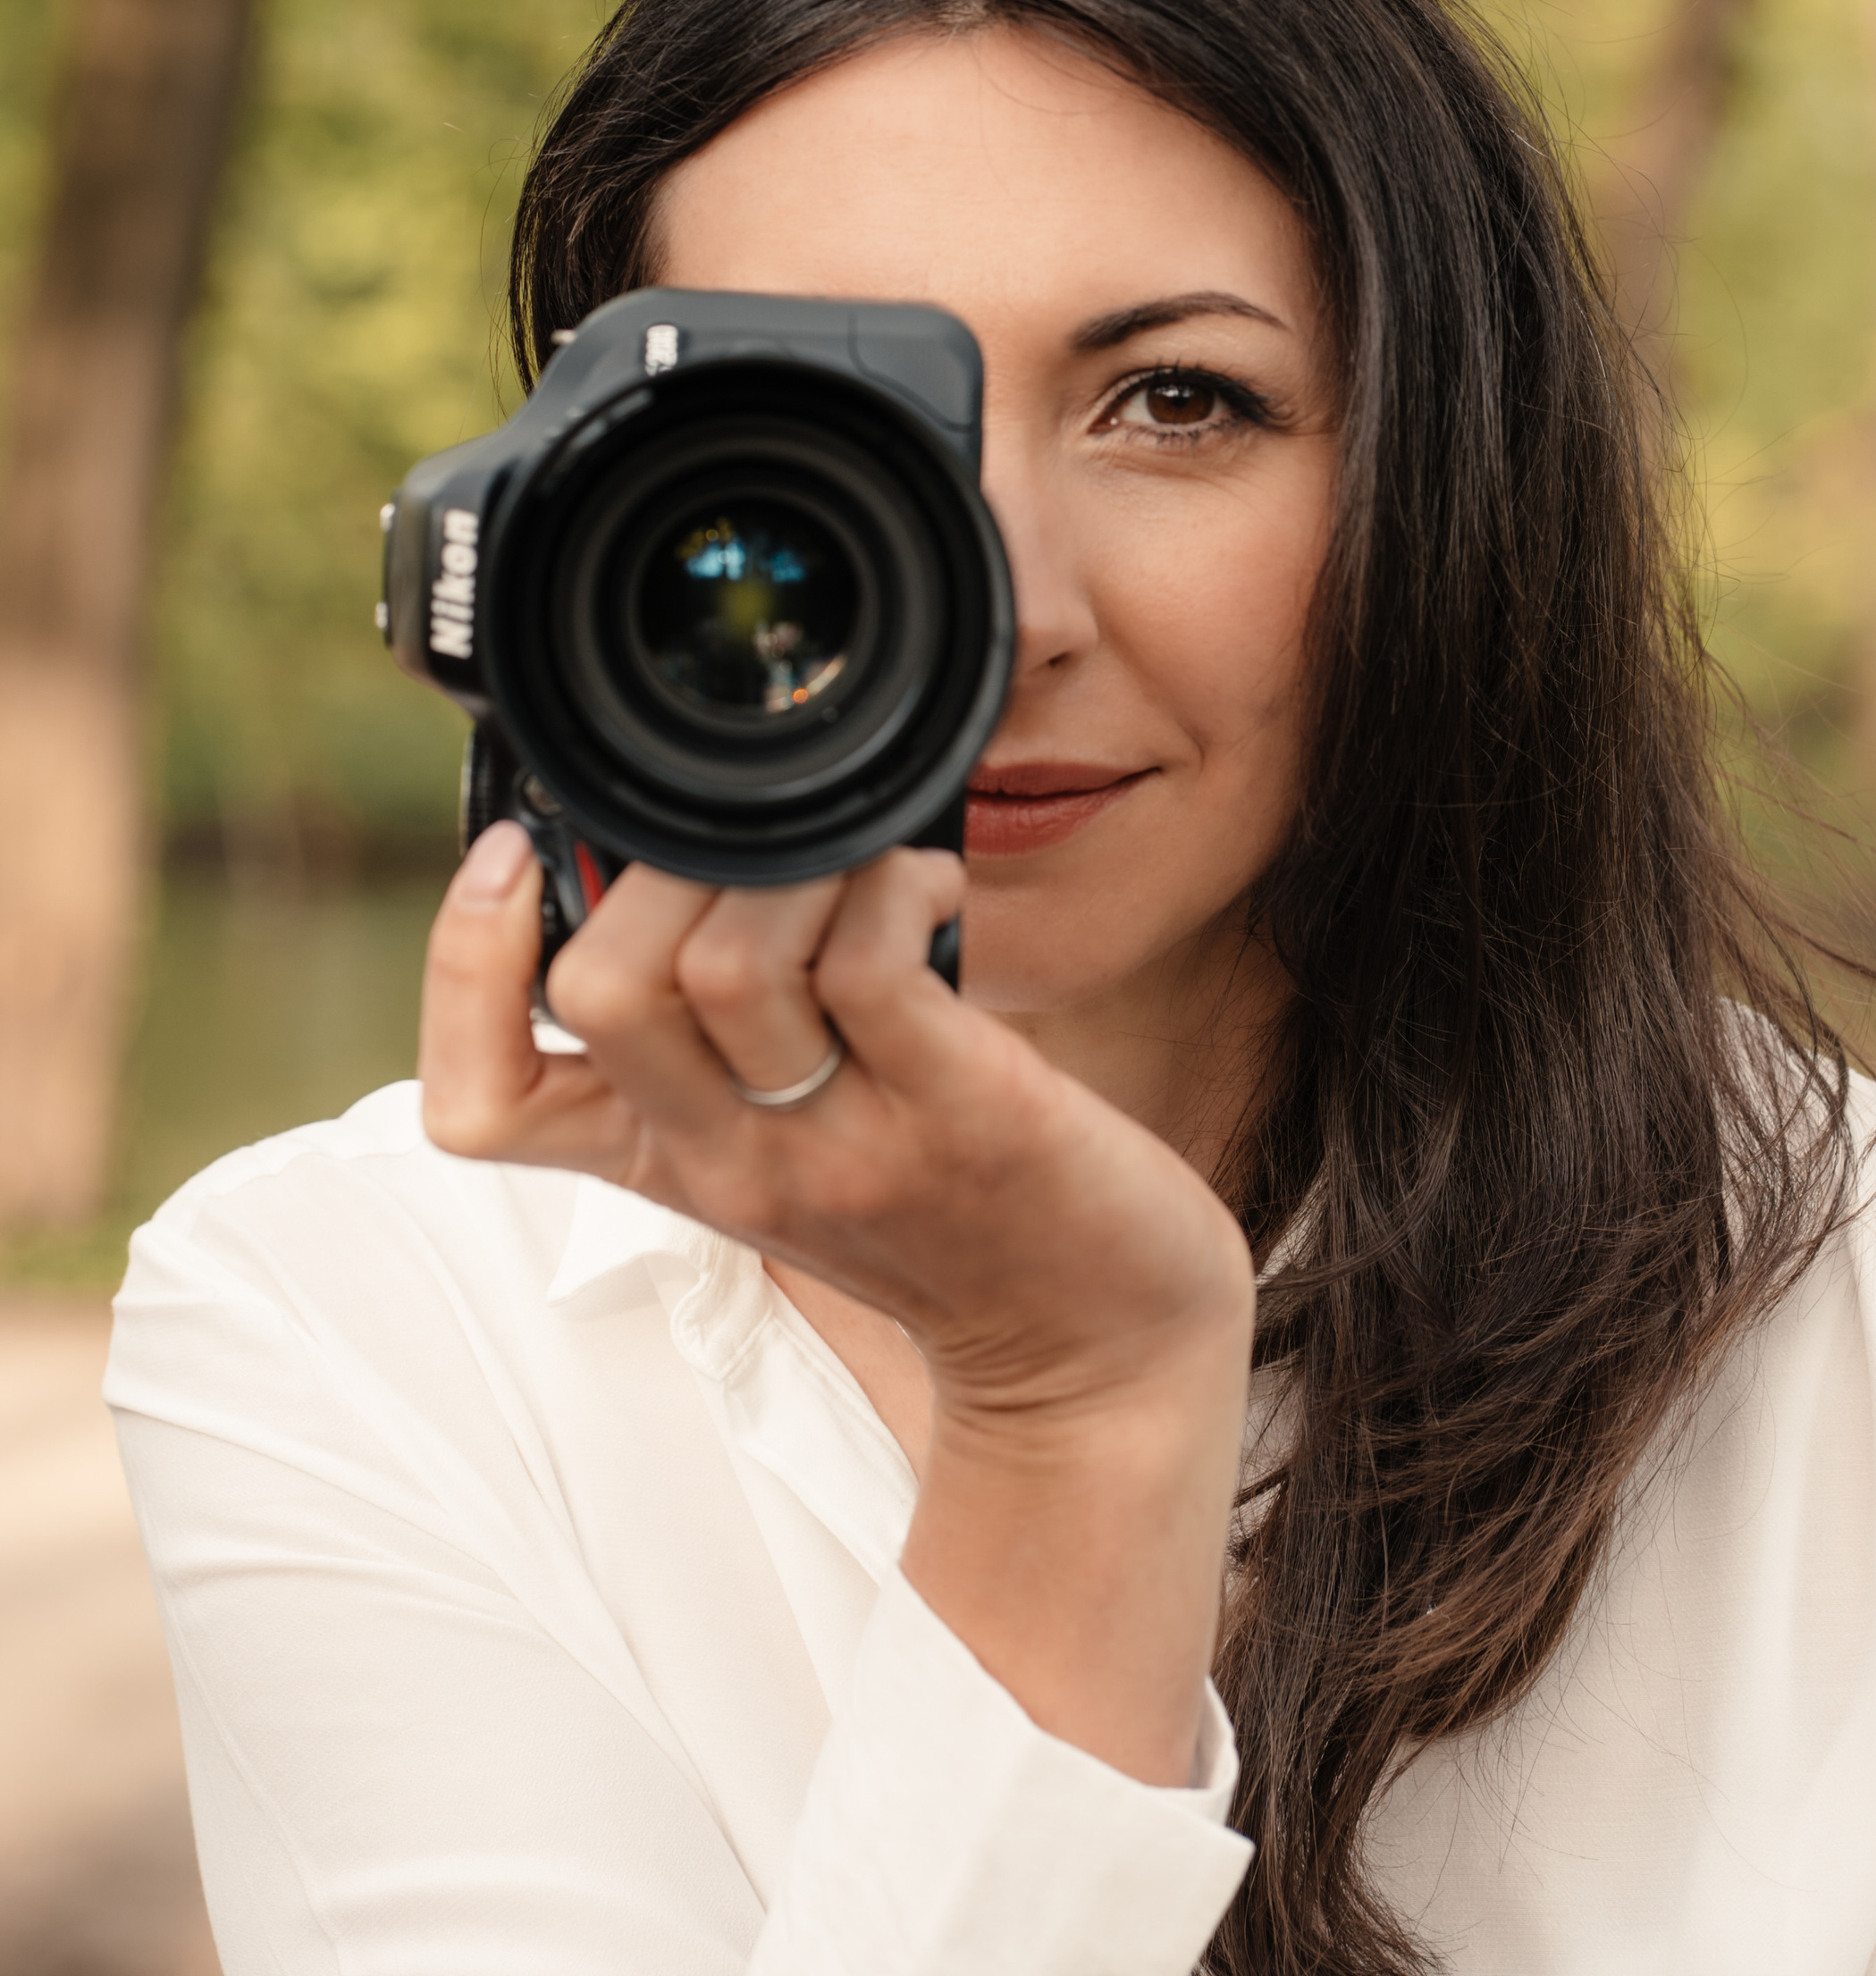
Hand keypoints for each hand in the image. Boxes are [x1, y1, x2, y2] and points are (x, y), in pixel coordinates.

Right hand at [418, 820, 1255, 1780]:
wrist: (1093, 1354)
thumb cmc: (948, 1215)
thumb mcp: (794, 1143)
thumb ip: (725, 1040)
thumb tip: (690, 860)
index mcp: (672, 1162)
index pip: (475, 1102)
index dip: (456, 964)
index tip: (512, 854)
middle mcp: (733, 1165)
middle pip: (598, 989)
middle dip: (657, 865)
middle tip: (749, 847)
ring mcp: (840, 1147)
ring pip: (727, 962)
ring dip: (791, 861)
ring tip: (860, 862)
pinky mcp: (956, 1115)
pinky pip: (871, 960)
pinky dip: (891, 883)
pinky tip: (931, 884)